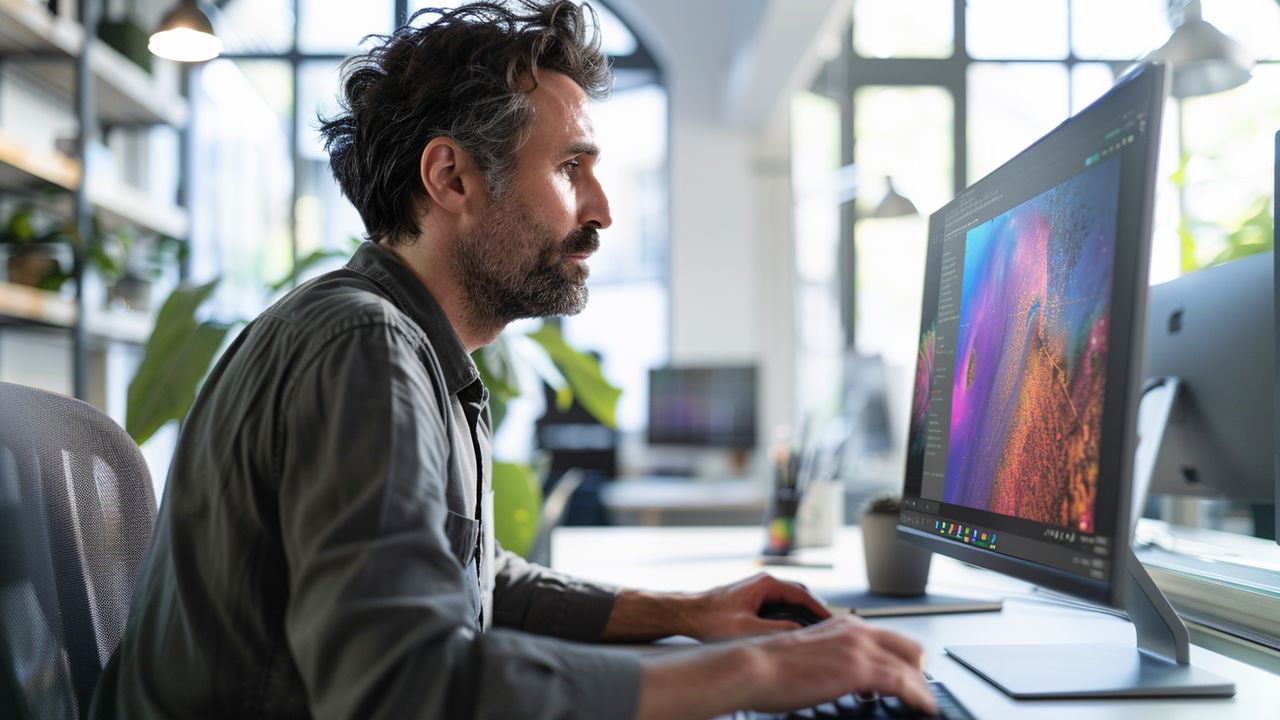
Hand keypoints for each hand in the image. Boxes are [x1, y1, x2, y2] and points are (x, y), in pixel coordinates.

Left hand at [683, 572, 830, 639]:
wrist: (687, 615)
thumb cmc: (710, 618)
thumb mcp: (748, 629)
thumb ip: (777, 630)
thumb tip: (800, 633)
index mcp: (765, 584)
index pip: (803, 594)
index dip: (820, 609)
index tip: (832, 620)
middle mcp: (762, 582)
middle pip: (798, 594)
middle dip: (814, 609)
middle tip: (828, 624)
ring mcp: (756, 590)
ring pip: (788, 599)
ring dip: (801, 612)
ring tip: (814, 627)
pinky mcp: (750, 598)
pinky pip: (778, 604)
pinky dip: (790, 614)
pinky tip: (792, 627)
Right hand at [739, 615, 935, 714]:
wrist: (753, 667)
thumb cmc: (771, 664)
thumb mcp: (812, 653)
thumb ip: (835, 658)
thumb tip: (847, 677)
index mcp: (845, 625)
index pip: (891, 638)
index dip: (906, 660)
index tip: (911, 675)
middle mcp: (856, 631)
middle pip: (909, 648)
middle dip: (919, 671)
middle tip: (920, 691)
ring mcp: (859, 649)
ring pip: (910, 667)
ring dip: (921, 688)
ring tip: (923, 703)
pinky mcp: (858, 670)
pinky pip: (903, 683)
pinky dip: (918, 697)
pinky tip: (923, 707)